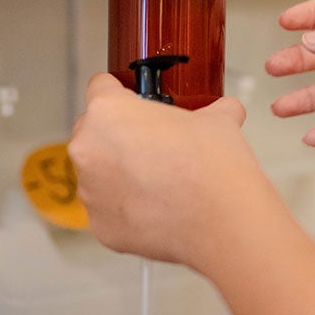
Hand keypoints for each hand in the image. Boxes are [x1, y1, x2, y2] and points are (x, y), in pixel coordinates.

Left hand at [68, 74, 263, 272]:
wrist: (222, 221)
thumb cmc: (212, 167)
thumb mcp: (219, 119)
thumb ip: (214, 109)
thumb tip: (226, 110)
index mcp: (108, 111)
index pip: (100, 87)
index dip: (121, 92)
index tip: (132, 101)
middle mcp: (88, 149)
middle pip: (93, 132)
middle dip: (118, 136)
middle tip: (154, 144)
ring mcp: (90, 192)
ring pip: (99, 173)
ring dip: (120, 173)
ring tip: (160, 179)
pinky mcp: (100, 227)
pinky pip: (109, 209)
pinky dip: (128, 207)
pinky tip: (159, 206)